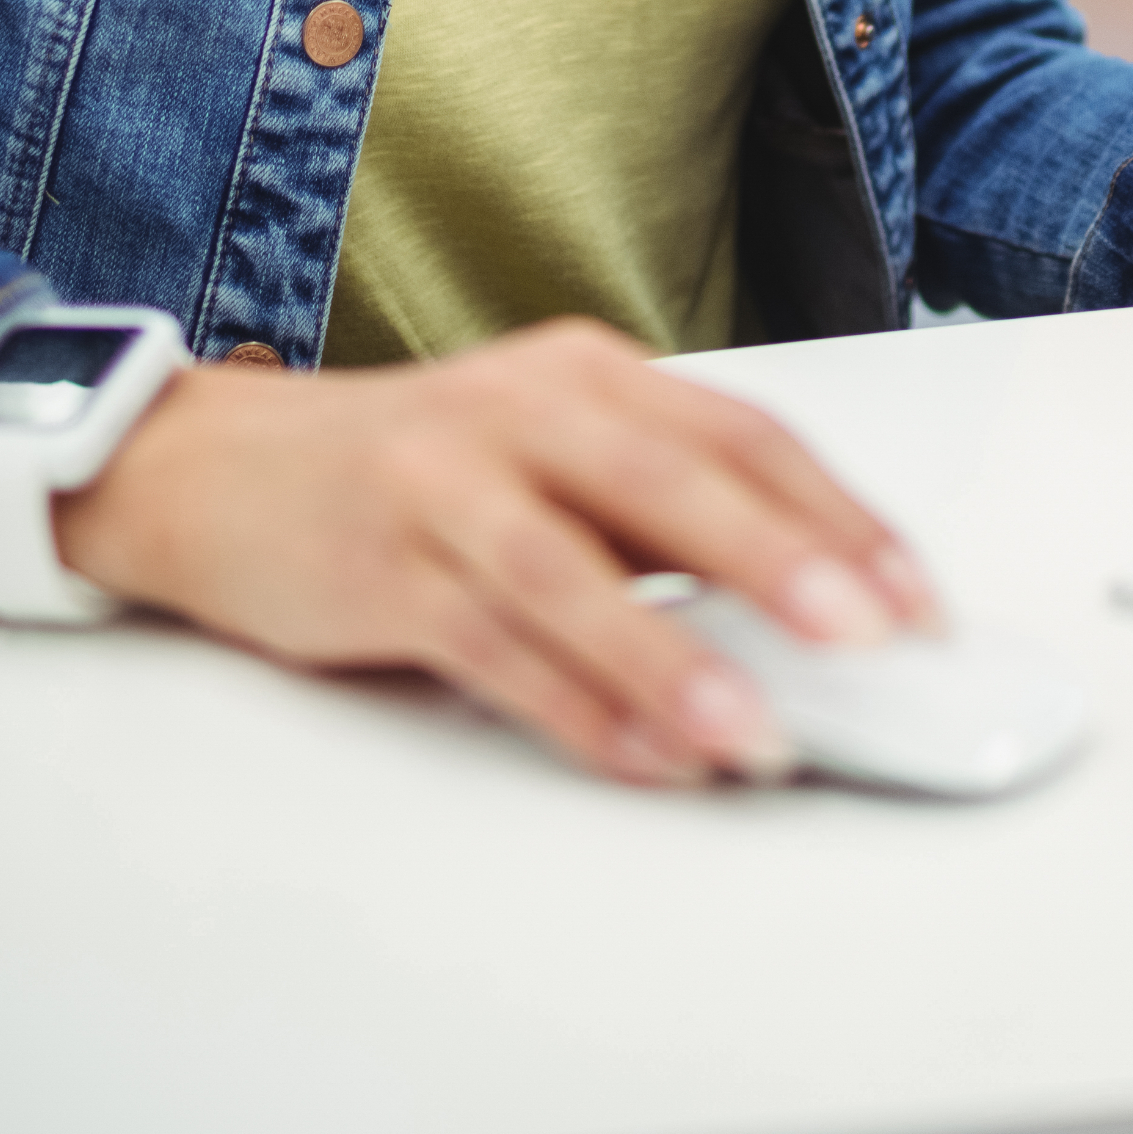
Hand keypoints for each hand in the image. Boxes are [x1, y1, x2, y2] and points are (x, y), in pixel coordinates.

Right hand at [0, 319, 935, 786]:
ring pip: (579, 574)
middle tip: (874, 640)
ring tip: (759, 733)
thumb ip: (663, 520)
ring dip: (677, 660)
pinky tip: (643, 758)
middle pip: (675, 484)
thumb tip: (810, 620)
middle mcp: (525, 411)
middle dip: (785, 565)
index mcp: (589, 375)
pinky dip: (576, 708)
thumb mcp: (550, 455)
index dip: (842, 519)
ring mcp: (447, 486)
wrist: (214, 468)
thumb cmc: (412, 472)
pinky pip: (495, 646)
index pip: (746, 438)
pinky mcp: (382, 568)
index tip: (918, 601)